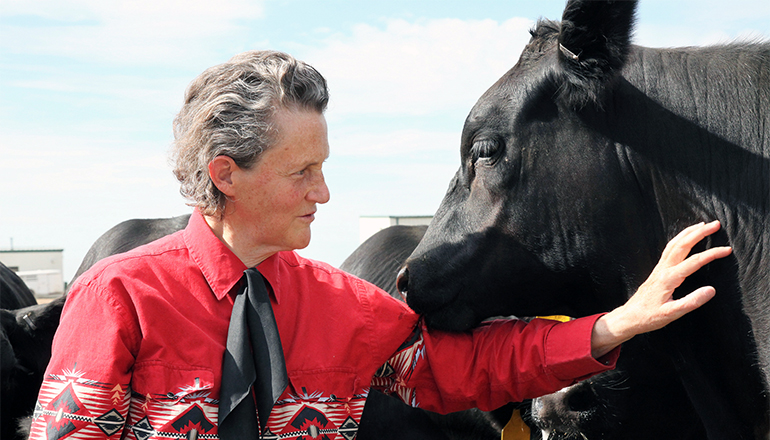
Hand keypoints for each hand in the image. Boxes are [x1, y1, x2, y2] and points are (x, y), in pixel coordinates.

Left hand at [591, 220, 731, 357]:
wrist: (630, 317)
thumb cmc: (649, 317)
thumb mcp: (672, 314)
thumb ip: (691, 302)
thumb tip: (711, 290)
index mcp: (668, 278)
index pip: (694, 261)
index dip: (712, 254)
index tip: (727, 250)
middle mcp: (663, 269)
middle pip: (682, 245)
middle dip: (700, 233)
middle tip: (715, 224)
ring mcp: (659, 268)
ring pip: (674, 244)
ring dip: (688, 232)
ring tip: (702, 225)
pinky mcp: (657, 270)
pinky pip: (669, 249)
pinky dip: (679, 239)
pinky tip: (684, 238)